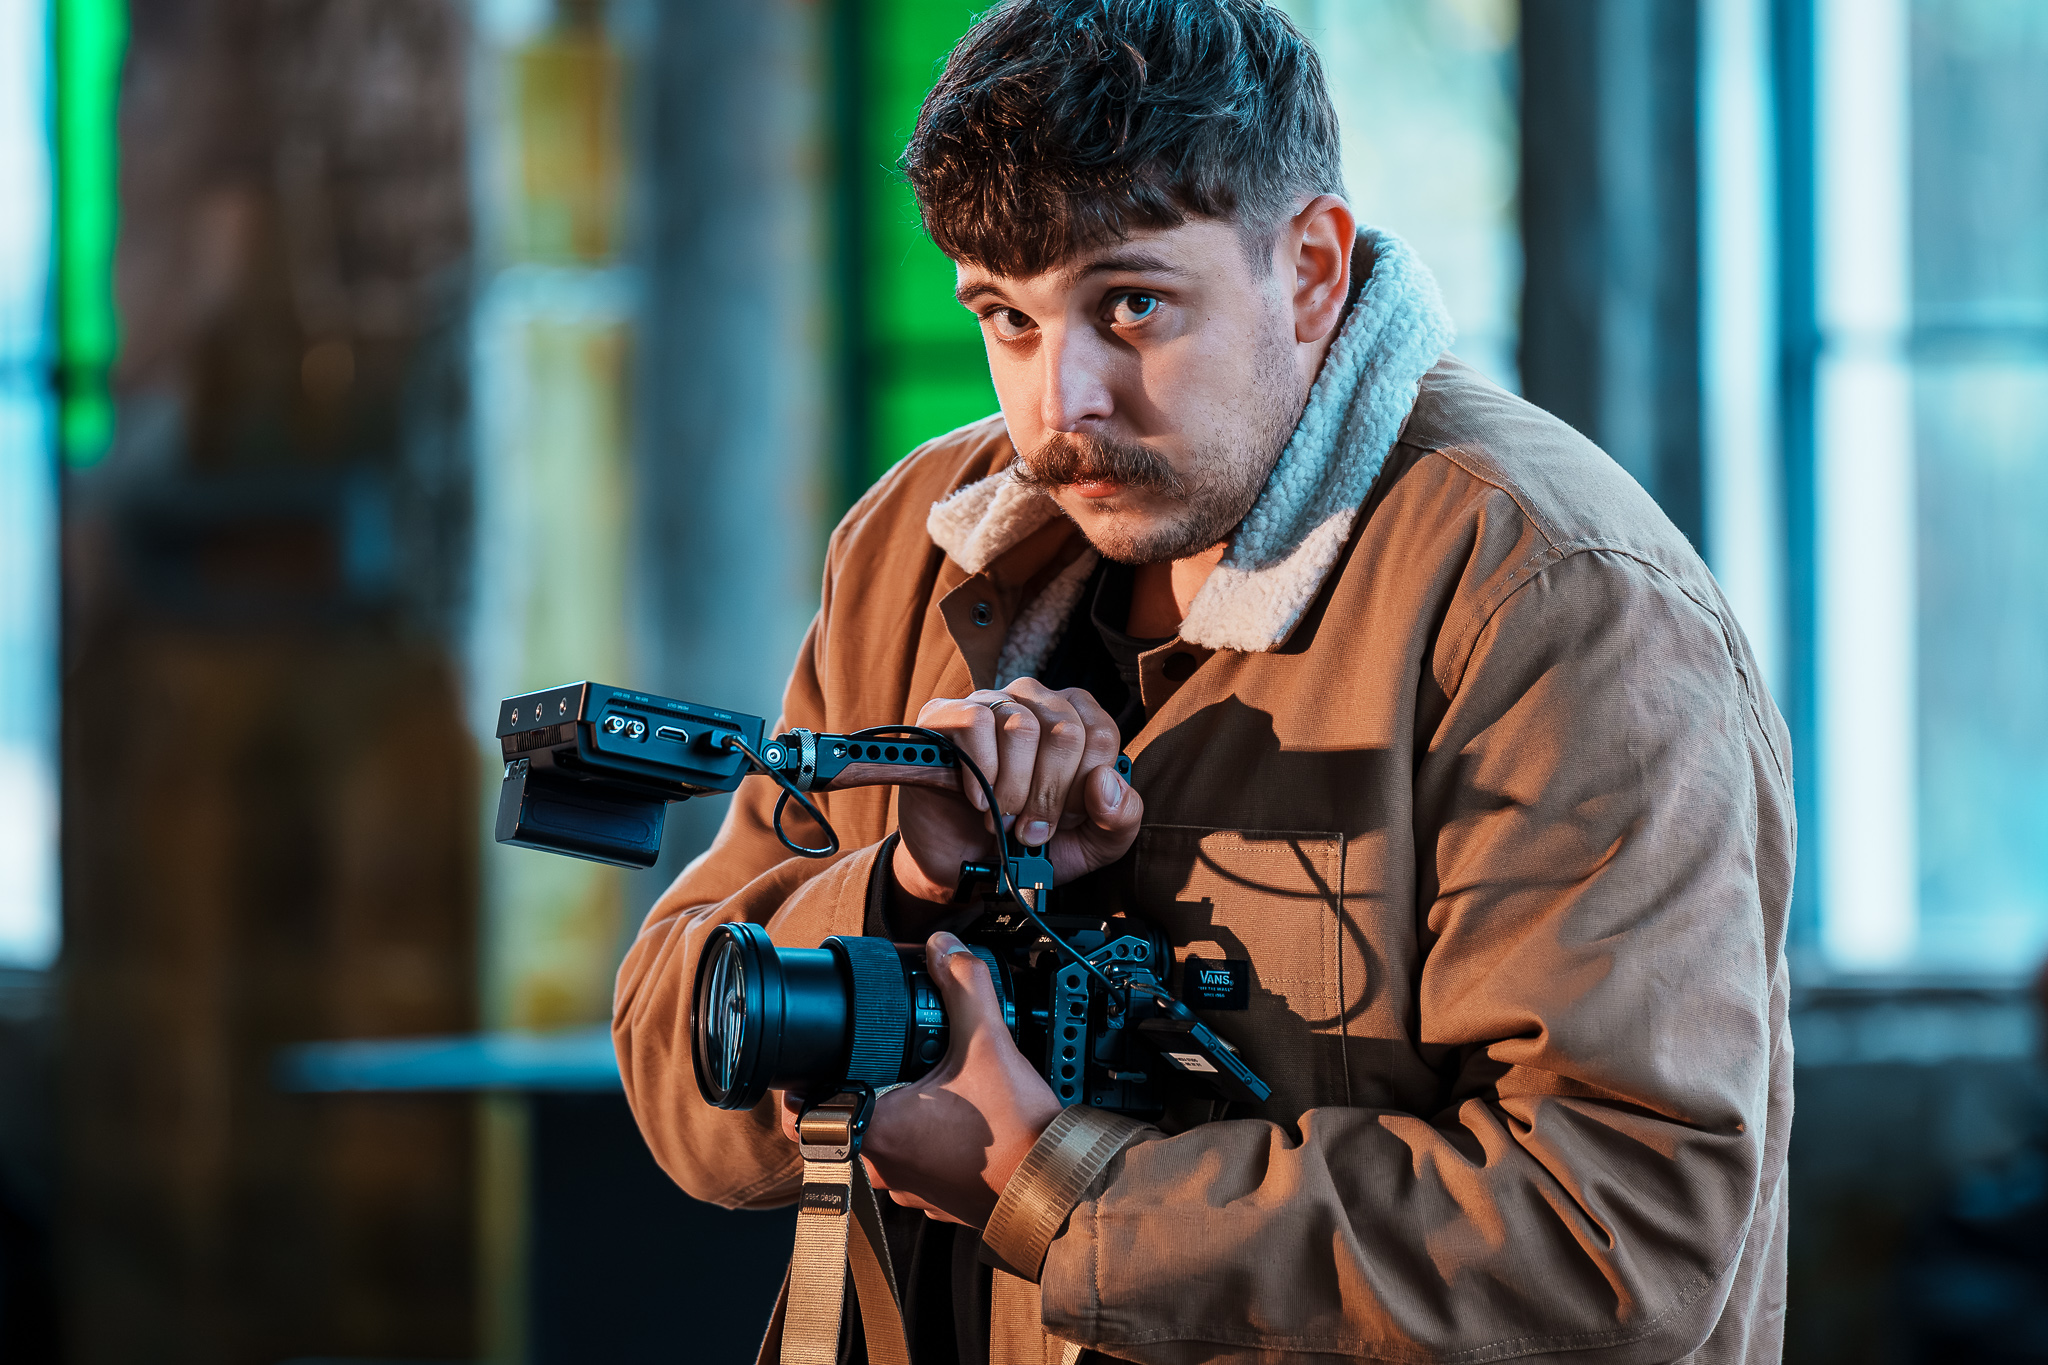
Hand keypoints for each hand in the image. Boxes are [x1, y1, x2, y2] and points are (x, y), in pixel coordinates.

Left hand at [779, 933, 1060, 1226]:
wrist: (1059, 1188)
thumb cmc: (1017, 1136)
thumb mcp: (989, 1043)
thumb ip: (963, 986)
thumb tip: (944, 949)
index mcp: (878, 1131)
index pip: (801, 1115)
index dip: (805, 1082)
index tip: (822, 1059)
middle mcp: (883, 1168)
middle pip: (845, 1121)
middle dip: (862, 1087)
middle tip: (884, 1059)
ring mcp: (909, 1189)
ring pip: (881, 1145)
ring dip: (895, 1115)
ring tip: (924, 1084)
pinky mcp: (936, 1199)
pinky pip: (914, 1163)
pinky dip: (924, 1140)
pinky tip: (953, 1118)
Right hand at [891, 679, 1142, 922]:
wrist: (966, 862)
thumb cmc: (1032, 845)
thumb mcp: (1094, 843)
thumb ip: (1121, 817)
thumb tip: (1105, 782)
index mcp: (1078, 719)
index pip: (1101, 735)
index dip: (1082, 788)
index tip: (1064, 818)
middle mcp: (1036, 699)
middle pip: (1065, 731)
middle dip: (1048, 795)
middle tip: (1029, 828)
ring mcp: (990, 701)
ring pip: (1020, 728)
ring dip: (1012, 790)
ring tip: (1001, 818)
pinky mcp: (945, 714)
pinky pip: (975, 724)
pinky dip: (980, 771)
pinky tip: (978, 798)